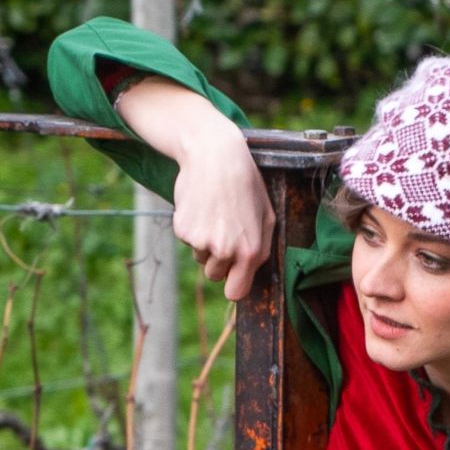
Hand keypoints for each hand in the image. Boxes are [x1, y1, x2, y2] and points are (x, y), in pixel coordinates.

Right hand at [114, 80, 269, 302]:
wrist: (215, 157)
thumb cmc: (246, 186)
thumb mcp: (267, 217)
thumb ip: (261, 249)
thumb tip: (249, 274)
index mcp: (250, 251)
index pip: (235, 292)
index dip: (233, 285)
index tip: (232, 277)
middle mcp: (225, 250)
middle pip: (214, 276)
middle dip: (218, 260)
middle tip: (224, 230)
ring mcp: (201, 241)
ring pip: (199, 257)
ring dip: (205, 243)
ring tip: (214, 214)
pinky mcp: (182, 230)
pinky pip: (187, 240)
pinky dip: (192, 228)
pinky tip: (201, 207)